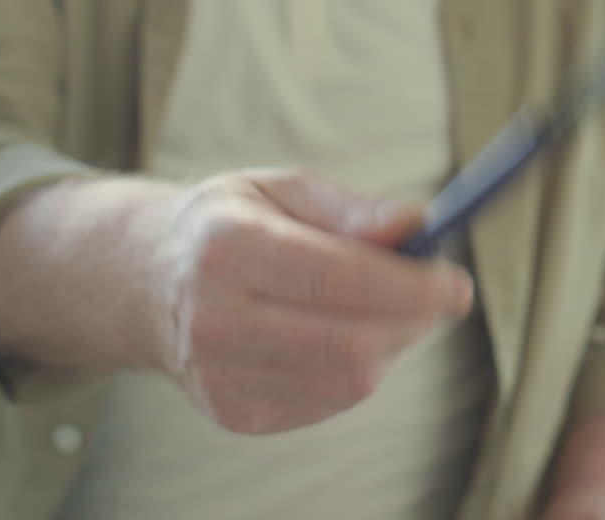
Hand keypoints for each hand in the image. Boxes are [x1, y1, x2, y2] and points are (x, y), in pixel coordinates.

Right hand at [154, 169, 473, 433]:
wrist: (148, 284)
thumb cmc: (229, 225)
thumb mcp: (283, 190)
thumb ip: (352, 210)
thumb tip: (417, 224)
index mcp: (228, 247)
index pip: (340, 278)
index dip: (412, 286)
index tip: (456, 284)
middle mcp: (216, 317)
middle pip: (351, 341)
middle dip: (414, 320)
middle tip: (436, 296)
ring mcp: (220, 375)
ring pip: (350, 378)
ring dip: (390, 344)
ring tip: (378, 308)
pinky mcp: (235, 413)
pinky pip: (331, 399)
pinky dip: (359, 369)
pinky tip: (340, 335)